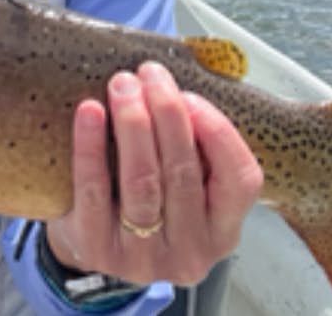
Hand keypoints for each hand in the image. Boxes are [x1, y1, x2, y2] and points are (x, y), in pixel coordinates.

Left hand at [45, 61, 262, 286]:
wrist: (92, 239)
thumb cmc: (149, 198)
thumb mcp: (187, 184)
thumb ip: (197, 146)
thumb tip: (186, 83)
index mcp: (223, 231)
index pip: (241, 181)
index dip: (218, 133)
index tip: (191, 94)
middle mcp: (190, 252)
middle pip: (182, 173)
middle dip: (166, 113)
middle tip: (149, 73)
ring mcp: (142, 258)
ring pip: (142, 181)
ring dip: (133, 123)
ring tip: (123, 84)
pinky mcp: (97, 250)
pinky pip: (94, 190)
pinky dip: (91, 145)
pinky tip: (90, 110)